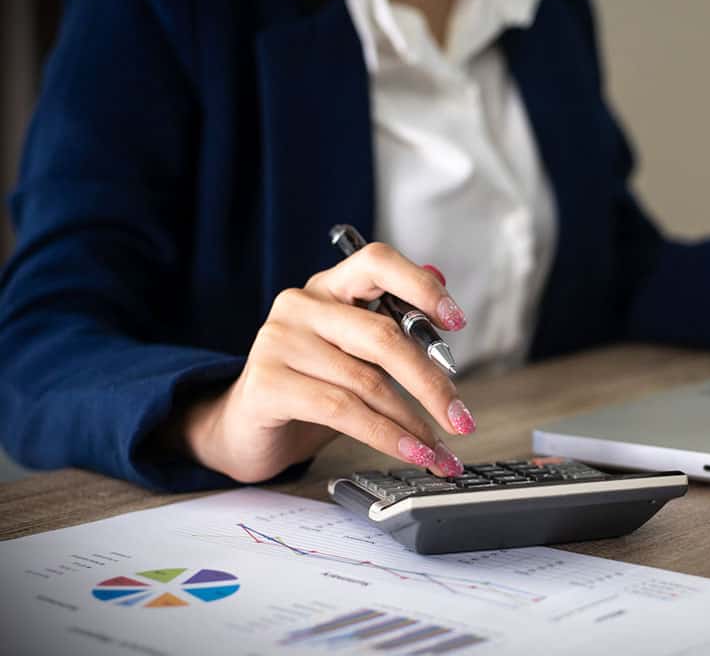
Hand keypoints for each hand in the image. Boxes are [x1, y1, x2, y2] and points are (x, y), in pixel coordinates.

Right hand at [176, 243, 471, 482]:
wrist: (244, 430)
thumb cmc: (310, 389)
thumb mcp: (357, 357)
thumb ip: (394, 332)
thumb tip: (446, 316)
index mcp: (329, 286)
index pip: (377, 262)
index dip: (421, 286)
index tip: (457, 322)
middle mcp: (301, 305)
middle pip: (383, 336)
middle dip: (432, 383)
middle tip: (461, 418)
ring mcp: (279, 341)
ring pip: (368, 382)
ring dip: (413, 423)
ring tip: (439, 449)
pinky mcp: (268, 383)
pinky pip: (343, 411)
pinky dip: (387, 436)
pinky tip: (411, 452)